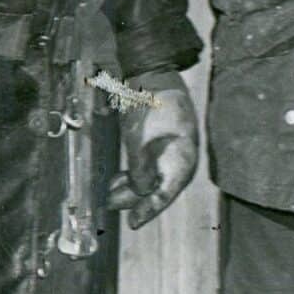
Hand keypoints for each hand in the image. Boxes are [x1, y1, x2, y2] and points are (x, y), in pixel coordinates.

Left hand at [109, 76, 201, 228]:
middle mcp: (180, 158)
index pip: (166, 192)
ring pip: (151, 177)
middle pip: (158, 187)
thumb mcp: (140, 138)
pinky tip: (118, 178)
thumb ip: (141, 168)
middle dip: (135, 198)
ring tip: (110, 192)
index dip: (149, 209)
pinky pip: (147, 165)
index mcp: (182, 158)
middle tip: (112, 204)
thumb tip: (142, 191)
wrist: (152, 71)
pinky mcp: (161, 142)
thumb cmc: (149, 103)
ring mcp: (171, 150)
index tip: (133, 222)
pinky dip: (133, 173)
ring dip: (131, 186)